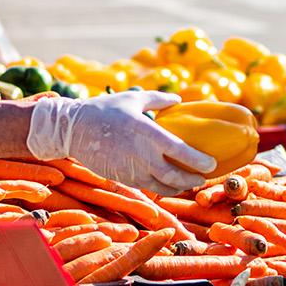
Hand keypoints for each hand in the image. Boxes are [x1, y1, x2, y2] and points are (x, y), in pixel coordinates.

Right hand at [26, 92, 214, 195]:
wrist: (73, 129)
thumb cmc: (105, 110)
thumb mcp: (133, 98)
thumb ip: (159, 100)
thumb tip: (178, 100)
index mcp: (148, 133)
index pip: (182, 152)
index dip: (200, 162)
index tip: (212, 164)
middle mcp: (143, 155)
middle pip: (176, 177)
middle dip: (193, 180)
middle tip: (202, 176)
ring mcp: (132, 170)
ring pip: (163, 187)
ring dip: (178, 187)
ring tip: (187, 181)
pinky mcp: (123, 178)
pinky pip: (148, 187)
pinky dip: (161, 187)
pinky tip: (167, 182)